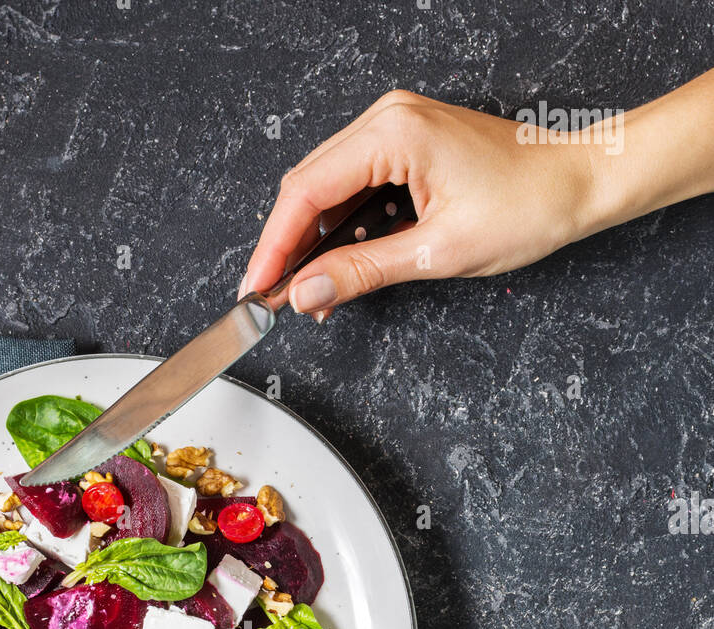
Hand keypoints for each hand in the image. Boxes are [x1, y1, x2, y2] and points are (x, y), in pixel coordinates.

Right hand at [240, 75, 713, 316]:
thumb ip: (362, 271)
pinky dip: (341, 225)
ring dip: (314, 240)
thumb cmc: (528, 205)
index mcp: (391, 133)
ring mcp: (397, 128)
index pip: (306, 193)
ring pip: (328, 187)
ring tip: (311, 292)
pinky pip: (355, 183)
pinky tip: (339, 263)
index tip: (256, 289)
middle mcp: (387, 119)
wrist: (582, 181)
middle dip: (287, 246)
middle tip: (274, 299)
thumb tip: (307, 292)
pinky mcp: (408, 143)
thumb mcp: (436, 252)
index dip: (273, 247)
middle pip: (308, 186)